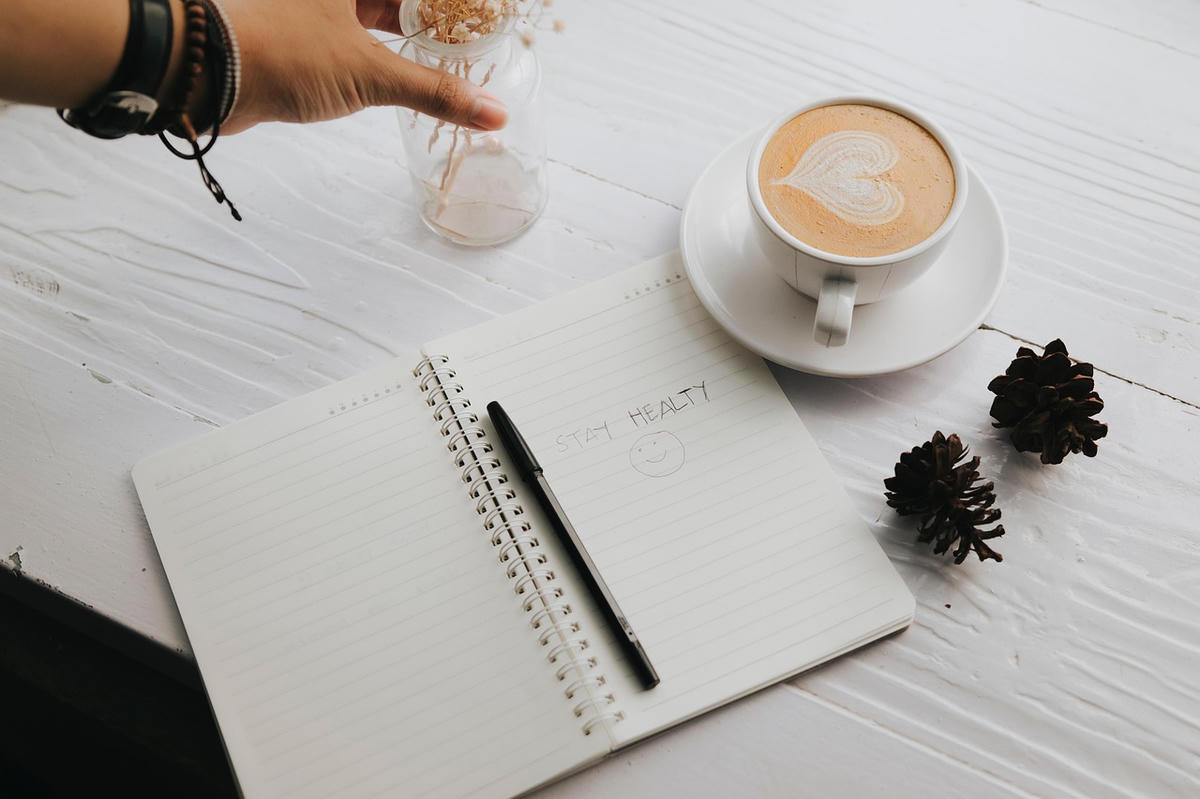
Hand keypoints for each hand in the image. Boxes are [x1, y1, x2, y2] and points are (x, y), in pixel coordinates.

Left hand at [221, 0, 507, 133]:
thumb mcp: (370, 72)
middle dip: (439, 17)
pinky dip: (389, 51)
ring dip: (416, 34)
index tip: (489, 16)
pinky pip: (360, 33)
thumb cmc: (282, 52)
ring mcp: (319, 5)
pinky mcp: (305, 30)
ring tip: (455, 58)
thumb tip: (491, 110)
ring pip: (380, 12)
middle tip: (478, 37)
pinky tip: (413, 74)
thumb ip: (434, 91)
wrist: (205, 74)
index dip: (457, 6)